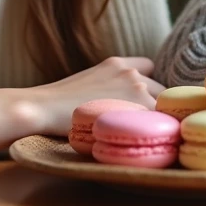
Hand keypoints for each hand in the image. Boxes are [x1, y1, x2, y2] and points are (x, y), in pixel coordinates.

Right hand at [11, 56, 164, 136]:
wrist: (44, 108)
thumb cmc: (58, 105)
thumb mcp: (88, 85)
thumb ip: (110, 88)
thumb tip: (123, 105)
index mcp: (118, 63)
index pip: (149, 68)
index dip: (148, 86)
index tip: (143, 103)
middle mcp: (131, 72)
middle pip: (160, 90)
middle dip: (154, 106)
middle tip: (143, 127)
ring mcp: (136, 87)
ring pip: (162, 106)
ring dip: (155, 120)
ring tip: (145, 138)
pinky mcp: (138, 105)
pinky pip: (160, 119)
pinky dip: (155, 130)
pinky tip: (146, 142)